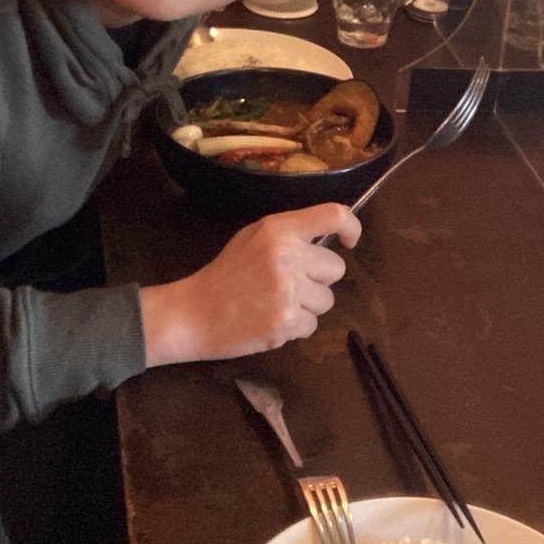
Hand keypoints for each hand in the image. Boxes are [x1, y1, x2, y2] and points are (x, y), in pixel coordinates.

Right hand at [139, 203, 360, 366]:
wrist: (193, 314)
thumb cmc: (225, 275)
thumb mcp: (253, 238)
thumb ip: (289, 235)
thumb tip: (330, 237)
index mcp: (278, 229)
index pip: (333, 215)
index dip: (351, 226)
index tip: (350, 241)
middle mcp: (287, 256)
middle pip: (336, 269)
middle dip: (318, 279)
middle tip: (288, 285)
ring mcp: (288, 291)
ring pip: (327, 300)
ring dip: (308, 306)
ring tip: (276, 304)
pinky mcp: (286, 322)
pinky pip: (312, 325)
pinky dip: (295, 327)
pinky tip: (270, 321)